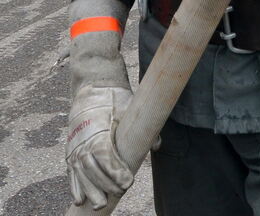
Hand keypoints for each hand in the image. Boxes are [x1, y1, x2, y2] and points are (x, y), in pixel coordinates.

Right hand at [66, 86, 132, 209]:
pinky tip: (80, 199)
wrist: (93, 87)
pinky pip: (71, 171)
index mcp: (98, 128)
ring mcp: (75, 145)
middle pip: (92, 168)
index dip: (115, 171)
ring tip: (99, 204)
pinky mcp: (70, 148)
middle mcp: (83, 139)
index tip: (128, 181)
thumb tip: (157, 145)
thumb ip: (143, 126)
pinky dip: (74, 185)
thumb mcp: (130, 106)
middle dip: (105, 185)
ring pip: (80, 173)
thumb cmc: (115, 98)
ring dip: (90, 190)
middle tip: (120, 192)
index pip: (105, 155)